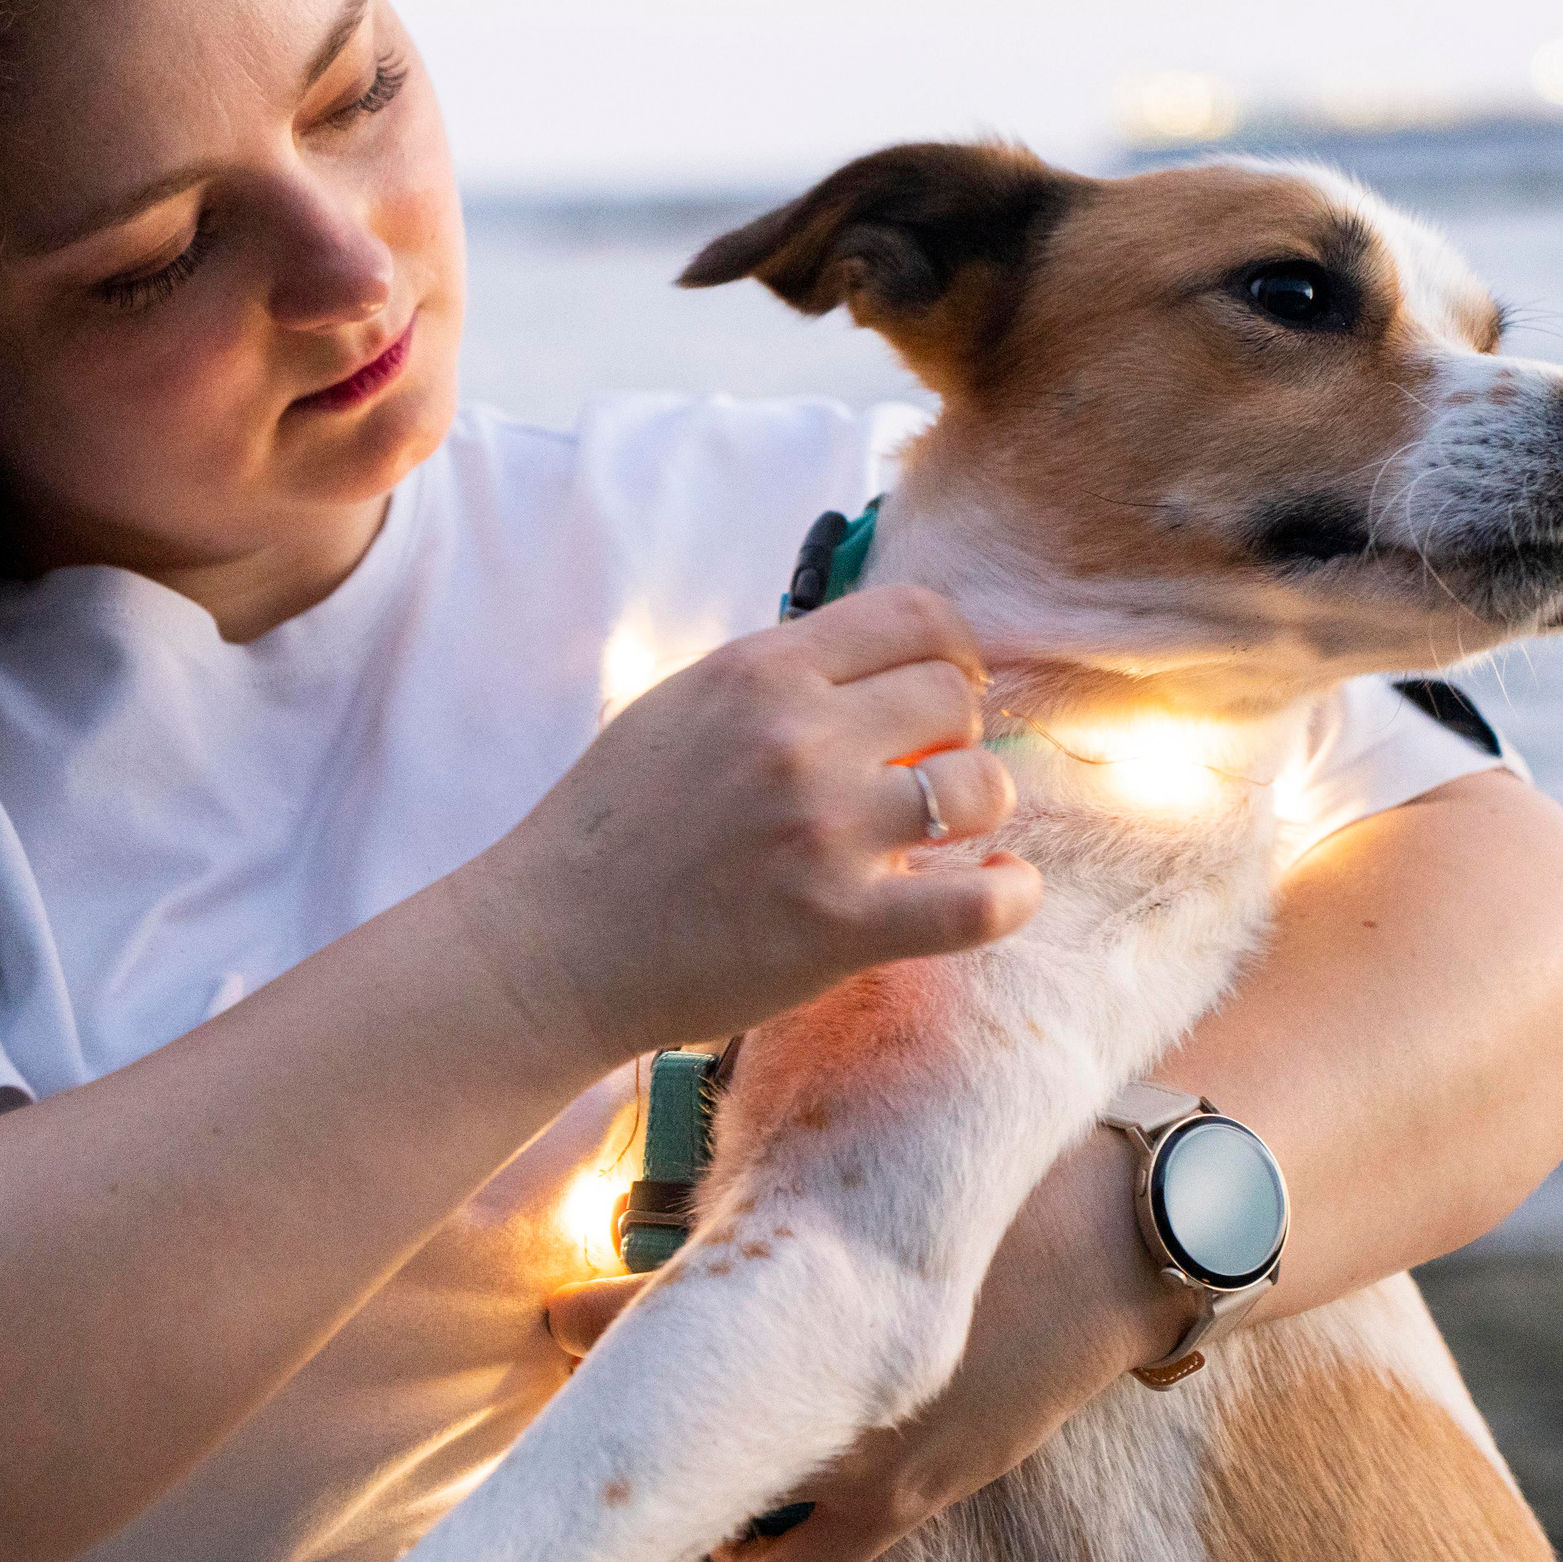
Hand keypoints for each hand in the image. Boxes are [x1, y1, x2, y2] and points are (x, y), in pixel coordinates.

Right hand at [466, 585, 1039, 1064]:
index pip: (916, 616)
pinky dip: (1010, 893)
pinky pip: (980, 902)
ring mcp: (824, 832)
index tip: (948, 689)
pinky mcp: (840, 925)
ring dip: (979, 809)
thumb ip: (779, 679)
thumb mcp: (684, 706)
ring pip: (982, 787)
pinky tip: (1002, 887)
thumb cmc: (614, 831)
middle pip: (954, 699)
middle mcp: (798, 737)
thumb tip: (883, 666)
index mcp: (759, 670)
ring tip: (948, 837)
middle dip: (957, 736)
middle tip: (927, 776)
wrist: (552, 945)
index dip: (953, 652)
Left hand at [544, 1129, 1179, 1561]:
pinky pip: (804, 1556)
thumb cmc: (999, 1171)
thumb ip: (788, 1172)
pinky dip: (764, 1547)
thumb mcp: (881, 1155)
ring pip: (725, 1505)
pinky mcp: (912, 1497)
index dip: (581, 1320)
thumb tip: (708, 1167)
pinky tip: (747, 1524)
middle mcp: (818, 1376)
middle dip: (622, 1404)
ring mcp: (861, 1452)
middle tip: (596, 1377)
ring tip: (678, 1446)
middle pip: (665, 1421)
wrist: (1124, 1235)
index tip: (554, 1315)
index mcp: (798, 1279)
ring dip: (695, 1479)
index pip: (634, 1317)